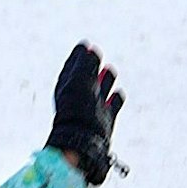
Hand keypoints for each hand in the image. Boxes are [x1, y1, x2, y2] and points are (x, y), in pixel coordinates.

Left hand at [44, 42, 123, 185]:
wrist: (82, 141)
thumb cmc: (76, 110)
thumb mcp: (79, 81)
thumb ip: (85, 64)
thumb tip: (88, 49)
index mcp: (67, 87)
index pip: (72, 66)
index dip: (79, 55)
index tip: (86, 46)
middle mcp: (79, 97)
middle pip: (86, 77)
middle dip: (91, 66)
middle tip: (96, 53)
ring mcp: (93, 109)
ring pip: (101, 89)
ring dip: (105, 79)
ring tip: (110, 70)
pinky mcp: (106, 121)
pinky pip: (113, 105)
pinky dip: (116, 98)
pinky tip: (119, 92)